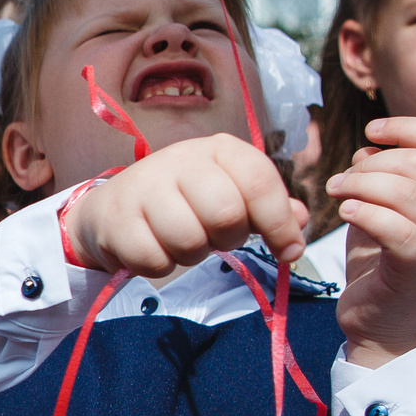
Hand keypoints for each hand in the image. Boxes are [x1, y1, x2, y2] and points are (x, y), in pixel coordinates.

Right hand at [61, 133, 308, 278]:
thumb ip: (269, 207)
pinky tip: (154, 248)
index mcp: (218, 149)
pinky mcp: (116, 218)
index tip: (289, 251)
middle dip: (228, 238)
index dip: (279, 222)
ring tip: (182, 241)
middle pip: (226, 213)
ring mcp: (143, 186)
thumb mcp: (231, 194)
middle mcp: (180, 158)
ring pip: (188, 241)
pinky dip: (160, 266)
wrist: (115, 207)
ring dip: (191, 255)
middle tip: (215, 237)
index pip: (259, 180)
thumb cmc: (184, 201)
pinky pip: (154, 260)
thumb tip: (300, 220)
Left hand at [328, 115, 415, 368]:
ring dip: (363, 185)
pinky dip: (368, 214)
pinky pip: (399, 230)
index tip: (372, 132)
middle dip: (372, 162)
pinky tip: (347, 212)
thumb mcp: (384, 211)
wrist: (385, 326)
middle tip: (342, 180)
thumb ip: (384, 177)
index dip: (408, 128)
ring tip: (338, 194)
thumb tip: (370, 147)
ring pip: (410, 193)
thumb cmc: (383, 264)